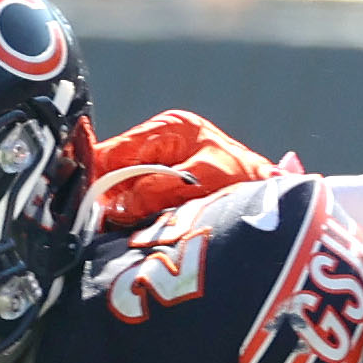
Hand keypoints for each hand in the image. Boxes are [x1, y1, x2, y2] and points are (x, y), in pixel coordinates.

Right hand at [92, 110, 300, 225]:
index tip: (82, 207)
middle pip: (115, 168)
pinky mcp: (172, 181)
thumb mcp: (200, 182)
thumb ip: (156, 190)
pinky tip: (128, 233)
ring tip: (107, 234)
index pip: (114, 150)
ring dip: (119, 209)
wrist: (280, 200)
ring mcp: (167, 160)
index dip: (95, 179)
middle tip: (93, 228)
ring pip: (125, 185)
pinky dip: (134, 214)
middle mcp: (163, 139)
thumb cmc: (247, 183)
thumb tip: (115, 208)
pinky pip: (141, 197)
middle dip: (105, 197)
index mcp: (170, 128)